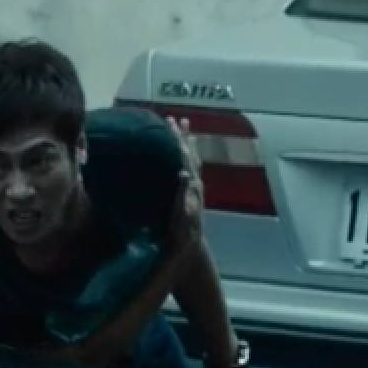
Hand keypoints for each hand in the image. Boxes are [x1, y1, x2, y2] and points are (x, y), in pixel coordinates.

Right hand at [166, 117, 204, 250]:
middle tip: (178, 119)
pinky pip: (190, 170)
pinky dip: (186, 158)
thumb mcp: (180, 214)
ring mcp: (195, 189)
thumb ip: (183, 193)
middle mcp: (196, 184)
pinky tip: (182, 157)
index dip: (178, 139)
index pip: (185, 156)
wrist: (189, 248)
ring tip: (185, 130)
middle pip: (190, 154)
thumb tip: (184, 172)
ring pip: (192, 160)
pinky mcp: (191, 195)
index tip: (171, 122)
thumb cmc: (181, 233)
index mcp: (192, 185)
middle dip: (183, 137)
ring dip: (187, 145)